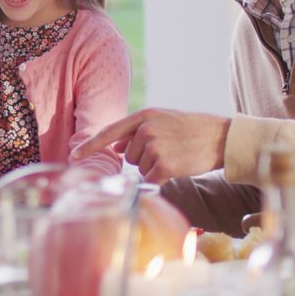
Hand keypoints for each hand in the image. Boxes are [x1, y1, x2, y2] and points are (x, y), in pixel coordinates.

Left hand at [70, 108, 229, 182]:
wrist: (221, 137)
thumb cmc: (191, 129)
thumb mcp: (162, 122)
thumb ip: (137, 132)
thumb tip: (116, 146)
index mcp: (143, 116)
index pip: (109, 132)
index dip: (90, 145)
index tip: (73, 155)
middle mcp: (145, 129)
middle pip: (128, 155)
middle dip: (143, 157)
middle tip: (168, 149)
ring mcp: (154, 147)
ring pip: (139, 167)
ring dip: (154, 167)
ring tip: (175, 155)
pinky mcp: (164, 165)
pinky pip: (151, 179)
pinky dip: (161, 178)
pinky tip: (177, 166)